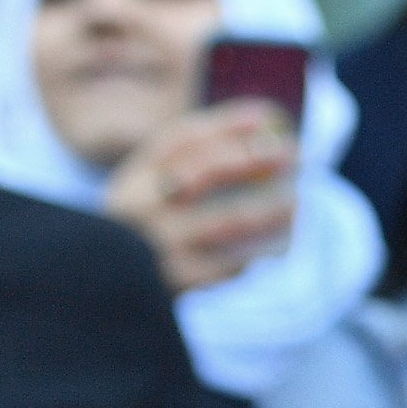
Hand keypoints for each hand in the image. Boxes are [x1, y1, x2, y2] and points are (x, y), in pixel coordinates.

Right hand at [102, 100, 298, 292]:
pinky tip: (282, 242)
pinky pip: (236, 260)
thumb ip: (195, 156)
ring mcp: (159, 244)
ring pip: (231, 218)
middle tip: (294, 152)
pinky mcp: (182, 280)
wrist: (108, 291)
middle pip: (206, 171)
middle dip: (253, 157)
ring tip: (297, 200)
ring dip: (273, 206)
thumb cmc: (147, 228)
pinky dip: (264, 247)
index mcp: (132, 179)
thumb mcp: (152, 188)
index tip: (267, 115)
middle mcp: (140, 207)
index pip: (181, 140)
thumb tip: (263, 119)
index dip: (226, 123)